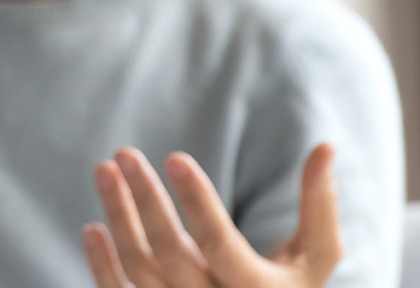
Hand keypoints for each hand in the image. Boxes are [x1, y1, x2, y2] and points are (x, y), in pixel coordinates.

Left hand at [84, 143, 342, 287]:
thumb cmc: (289, 286)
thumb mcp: (315, 256)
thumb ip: (319, 205)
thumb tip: (327, 145)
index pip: (220, 243)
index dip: (197, 200)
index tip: (174, 156)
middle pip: (170, 252)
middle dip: (145, 198)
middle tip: (124, 152)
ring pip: (139, 269)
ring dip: (118, 218)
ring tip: (105, 171)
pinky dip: (102, 265)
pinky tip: (93, 228)